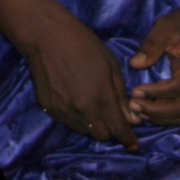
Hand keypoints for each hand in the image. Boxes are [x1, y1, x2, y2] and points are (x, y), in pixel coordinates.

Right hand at [0, 0, 138, 148]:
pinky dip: (77, 118)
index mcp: (101, 99)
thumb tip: (131, 119)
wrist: (45, 35)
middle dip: (111, 130)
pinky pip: (69, 122)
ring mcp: (64, 110)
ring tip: (93, 107)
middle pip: (102, 135)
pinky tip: (77, 101)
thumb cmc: (84, 45)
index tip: (133, 144)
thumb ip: (121, 96)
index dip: (128, 139)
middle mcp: (83, 110)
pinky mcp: (49, 108)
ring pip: (85, 131)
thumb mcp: (111, 67)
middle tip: (112, 117)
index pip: (118, 130)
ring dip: (93, 125)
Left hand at [128, 0, 179, 124]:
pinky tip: (148, 110)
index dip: (155, 92)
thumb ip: (151, 45)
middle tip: (133, 106)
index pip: (178, 87)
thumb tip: (135, 64)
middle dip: (155, 111)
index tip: (134, 92)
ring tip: (138, 110)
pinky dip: (166, 116)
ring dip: (160, 117)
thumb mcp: (166, 27)